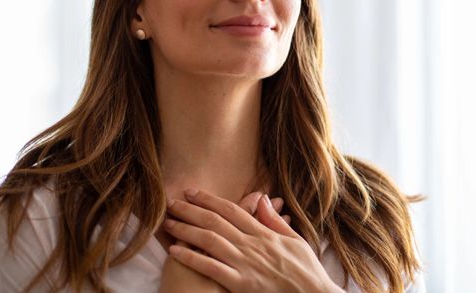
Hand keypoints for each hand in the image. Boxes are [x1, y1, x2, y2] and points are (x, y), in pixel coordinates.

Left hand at [164, 189, 341, 292]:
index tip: (193, 193)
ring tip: (168, 223)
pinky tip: (175, 251)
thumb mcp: (295, 241)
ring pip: (210, 240)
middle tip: (172, 202)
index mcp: (264, 234)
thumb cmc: (307, 272)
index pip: (232, 210)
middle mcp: (252, 245)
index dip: (210, 200)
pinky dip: (192, 258)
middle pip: (216, 222)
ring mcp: (246, 265)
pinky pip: (211, 268)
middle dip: (192, 210)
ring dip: (186, 229)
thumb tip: (262, 198)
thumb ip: (275, 221)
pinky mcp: (241, 285)